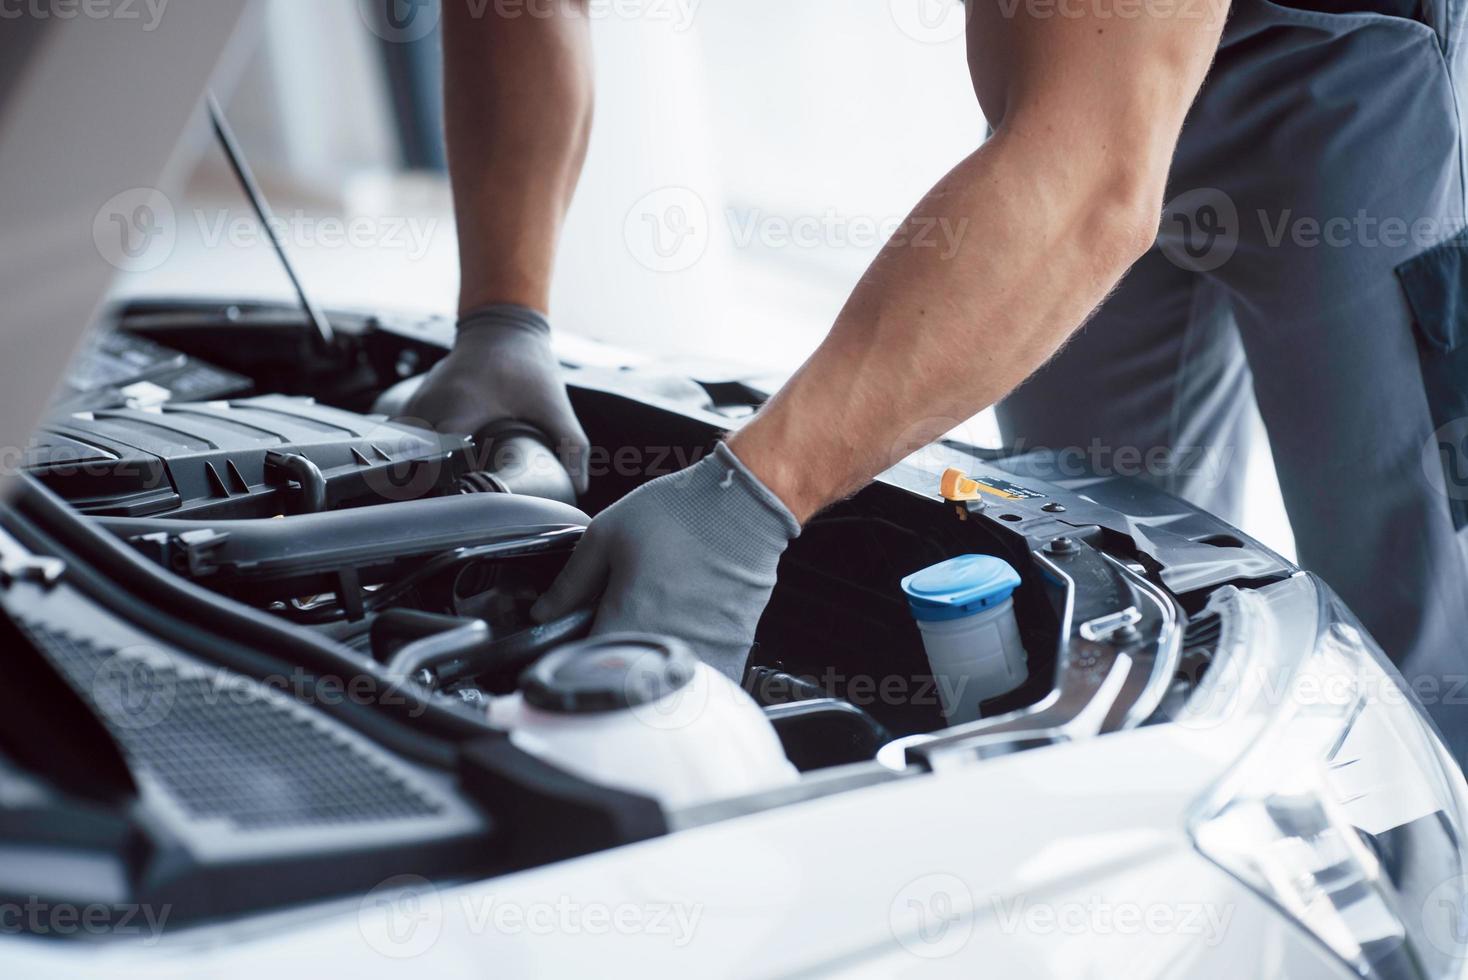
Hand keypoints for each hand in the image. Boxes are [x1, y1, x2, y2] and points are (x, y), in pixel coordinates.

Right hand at [403, 304, 589, 492]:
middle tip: (448, 503)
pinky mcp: (414, 402)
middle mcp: (433, 404)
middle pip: (415, 458)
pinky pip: (404, 436)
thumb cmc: (527, 364)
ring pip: (405, 448)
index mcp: (463, 406)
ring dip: (419, 469)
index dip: (443, 482)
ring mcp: (419, 402)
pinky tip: (430, 467)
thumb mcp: (554, 406)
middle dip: (429, 483)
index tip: (456, 499)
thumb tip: (578, 486)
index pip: (436, 456)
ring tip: (437, 489)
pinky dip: (413, 453)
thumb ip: (571, 446)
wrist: (503, 327)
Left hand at [531, 442, 800, 680]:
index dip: (574, 660)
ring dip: (652, 675)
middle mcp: (665, 650)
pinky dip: (688, 673)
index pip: (584, 670)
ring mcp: (703, 656)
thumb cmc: (680, 513)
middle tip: (617, 632)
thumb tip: (543, 612)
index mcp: (626, 624)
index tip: (577, 644)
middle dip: (613, 669)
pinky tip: (683, 641)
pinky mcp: (733, 653)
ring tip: (655, 633)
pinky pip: (702, 682)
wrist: (745, 506)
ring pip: (666, 691)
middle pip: (626, 687)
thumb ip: (571, 581)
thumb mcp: (607, 535)